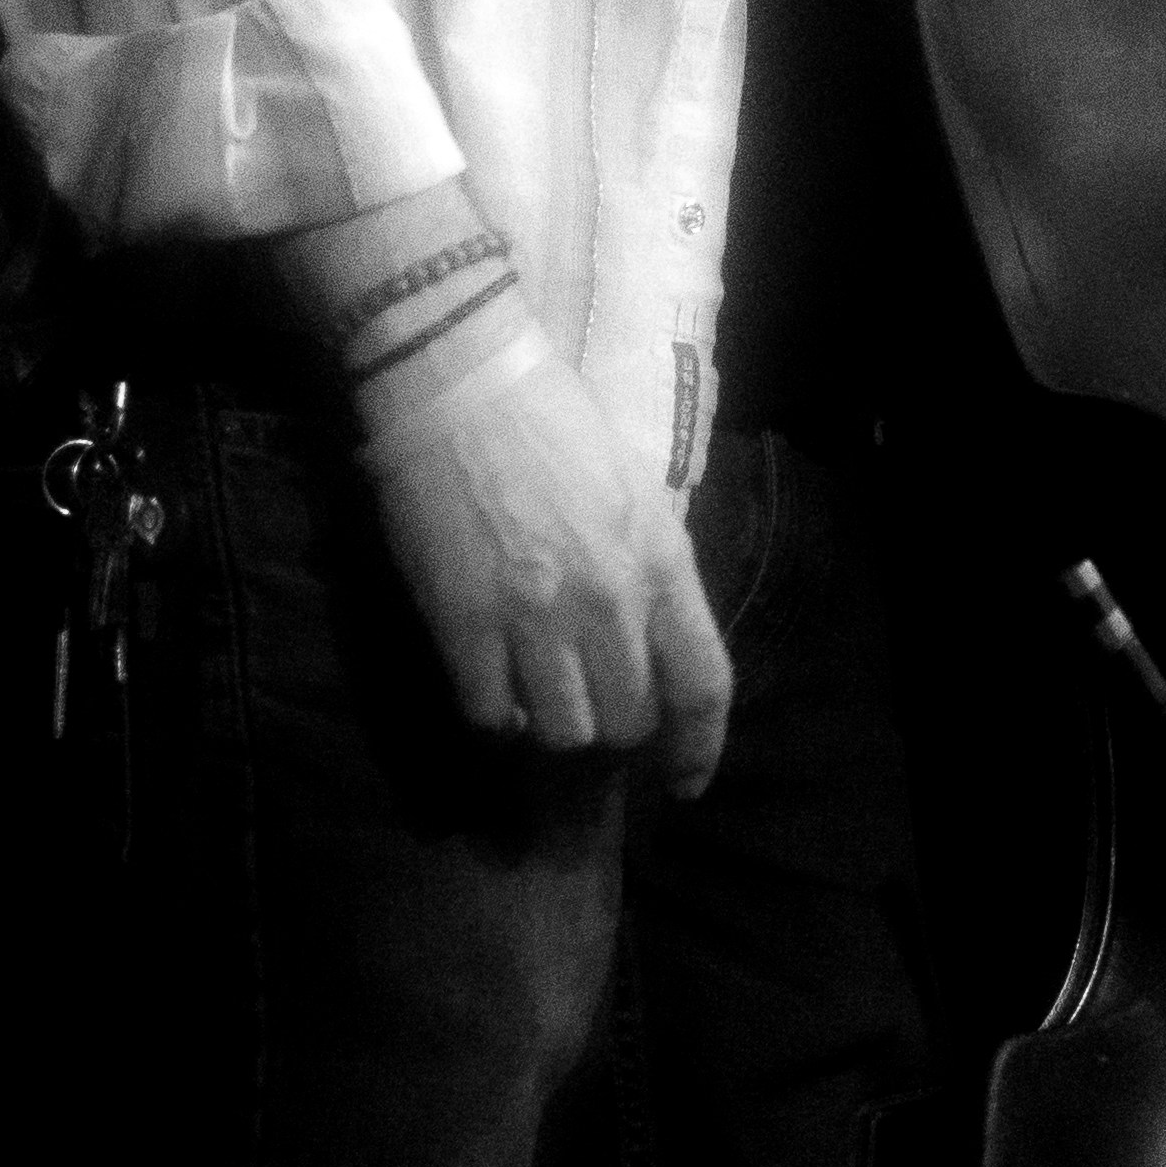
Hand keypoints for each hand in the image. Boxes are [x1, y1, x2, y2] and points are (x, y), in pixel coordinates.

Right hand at [358, 290, 736, 790]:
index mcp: (660, 559)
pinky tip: (490, 683)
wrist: (463, 384)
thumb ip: (647, 571)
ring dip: (551, 725)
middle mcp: (608, 598)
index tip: (685, 783)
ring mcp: (535, 615)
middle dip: (612, 727)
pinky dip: (493, 714)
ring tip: (534, 691)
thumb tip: (645, 646)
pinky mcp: (466, 623)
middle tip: (585, 703)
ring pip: (561, 733)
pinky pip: (489, 715)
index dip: (699, 747)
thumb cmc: (552, 422)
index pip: (703, 682)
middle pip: (627, 722)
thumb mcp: (633, 491)